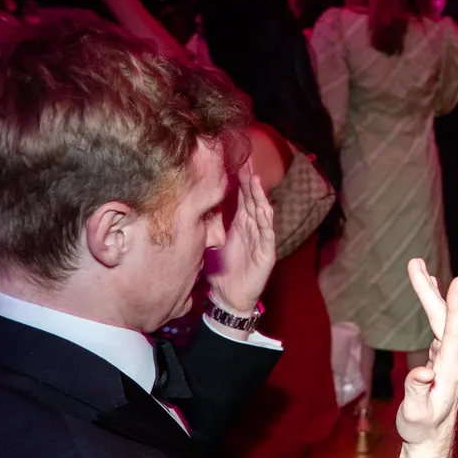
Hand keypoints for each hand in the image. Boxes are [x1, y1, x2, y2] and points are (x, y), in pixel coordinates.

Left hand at [206, 163, 274, 315]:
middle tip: (247, 159)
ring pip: (262, 213)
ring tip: (255, 178)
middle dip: (251, 180)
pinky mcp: (266, 254)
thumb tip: (190, 205)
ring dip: (260, 196)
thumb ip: (207, 224)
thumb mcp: (210, 242)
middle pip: (253, 199)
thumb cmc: (221, 270)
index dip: (240, 179)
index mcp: (240, 224)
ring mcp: (261, 240)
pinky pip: (267, 234)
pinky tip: (263, 208)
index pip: (242, 197)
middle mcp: (252, 228)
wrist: (228, 297)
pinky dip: (266, 221)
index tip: (235, 160)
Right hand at [395, 259, 457, 457]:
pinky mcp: (443, 356)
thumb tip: (423, 370)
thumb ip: (417, 392)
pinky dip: (433, 305)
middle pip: (444, 318)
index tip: (456, 282)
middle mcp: (455, 359)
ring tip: (419, 269)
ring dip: (429, 293)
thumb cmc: (422, 428)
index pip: (454, 331)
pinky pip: (439, 325)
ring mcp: (450, 356)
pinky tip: (429, 290)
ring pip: (441, 319)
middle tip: (414, 263)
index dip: (454, 305)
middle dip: (429, 290)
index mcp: (451, 369)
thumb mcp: (416, 414)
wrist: (431, 438)